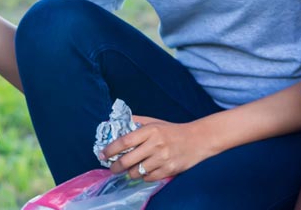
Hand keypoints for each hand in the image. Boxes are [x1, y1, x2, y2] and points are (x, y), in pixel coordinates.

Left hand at [102, 115, 220, 181]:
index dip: (110, 150)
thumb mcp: (154, 122)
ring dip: (129, 173)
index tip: (102, 154)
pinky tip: (144, 171)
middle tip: (111, 167)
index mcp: (150, 130)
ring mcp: (163, 158)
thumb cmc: (172, 130)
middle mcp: (155, 144)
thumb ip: (135, 122)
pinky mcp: (169, 169)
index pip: (124, 142)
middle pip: (127, 160)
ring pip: (137, 172)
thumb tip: (113, 122)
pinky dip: (143, 176)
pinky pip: (149, 178)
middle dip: (115, 166)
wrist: (197, 139)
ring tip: (129, 170)